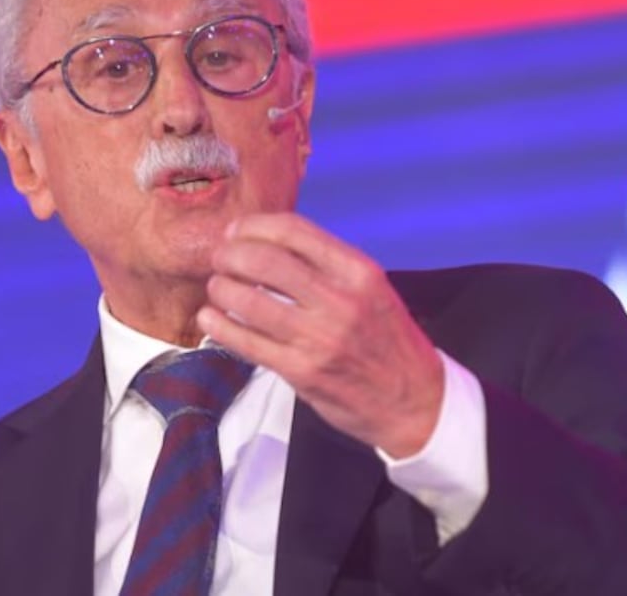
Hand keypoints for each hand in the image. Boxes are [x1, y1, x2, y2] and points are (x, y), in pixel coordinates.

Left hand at [196, 213, 443, 457]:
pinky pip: (247, 342)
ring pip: (249, 300)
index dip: (254, 226)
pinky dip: (220, 326)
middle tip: (219, 259)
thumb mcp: (372, 289)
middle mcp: (340, 300)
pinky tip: (211, 318)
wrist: (415, 400)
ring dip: (221, 288)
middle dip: (230, 254)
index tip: (235, 231)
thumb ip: (328, 266)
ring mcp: (319, 338)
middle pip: (264, 260)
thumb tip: (269, 244)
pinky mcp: (302, 371)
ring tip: (217, 287)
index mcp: (358, 272)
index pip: (294, 231)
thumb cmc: (388, 341)